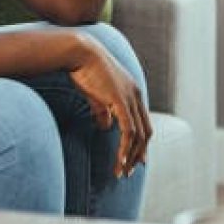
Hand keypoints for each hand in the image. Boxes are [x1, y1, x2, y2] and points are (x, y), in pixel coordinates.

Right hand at [67, 33, 151, 177]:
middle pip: (145, 132)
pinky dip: (126, 149)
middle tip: (129, 171)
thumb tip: (106, 127)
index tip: (136, 160)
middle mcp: (136, 95)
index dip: (141, 143)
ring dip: (131, 156)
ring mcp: (130, 97)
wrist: (79, 52)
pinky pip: (128, 131)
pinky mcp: (121, 101)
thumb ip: (104, 110)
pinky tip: (119, 161)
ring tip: (121, 171)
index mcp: (132, 91)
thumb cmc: (84, 69)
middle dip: (138, 154)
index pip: (143, 122)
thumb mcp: (96, 94)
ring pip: (138, 135)